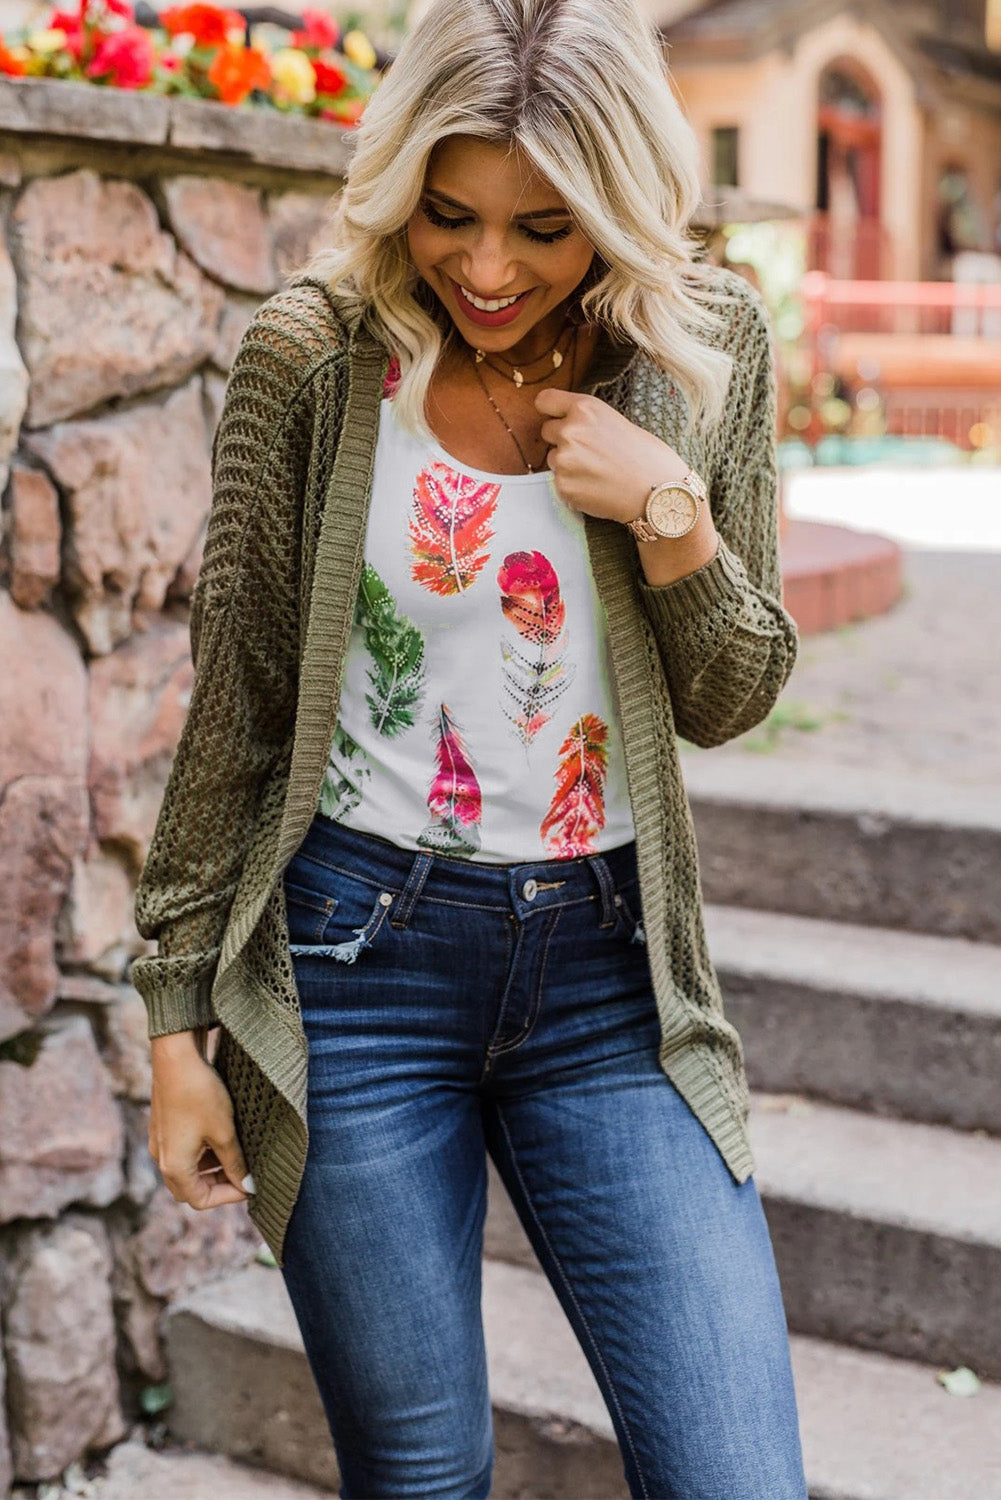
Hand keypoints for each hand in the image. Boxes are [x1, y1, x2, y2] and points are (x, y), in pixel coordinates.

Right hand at [148, 1030, 253, 1210]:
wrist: (177, 1057)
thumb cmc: (200, 1095)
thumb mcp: (224, 1133)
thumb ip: (236, 1164)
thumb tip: (248, 1186)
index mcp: (173, 1166)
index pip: (200, 1200)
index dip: (228, 1196)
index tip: (250, 1185)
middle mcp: (161, 1157)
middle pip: (190, 1188)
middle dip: (218, 1184)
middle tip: (244, 1173)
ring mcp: (160, 1141)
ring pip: (186, 1169)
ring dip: (211, 1168)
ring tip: (236, 1153)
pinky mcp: (163, 1125)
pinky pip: (182, 1150)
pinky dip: (202, 1152)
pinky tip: (221, 1136)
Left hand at [535, 386, 693, 523]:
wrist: (658, 493)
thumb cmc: (647, 457)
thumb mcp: (617, 421)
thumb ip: (587, 420)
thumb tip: (567, 423)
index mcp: (585, 408)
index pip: (544, 401)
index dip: (550, 410)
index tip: (554, 417)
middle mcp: (570, 431)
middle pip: (547, 431)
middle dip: (562, 440)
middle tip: (590, 452)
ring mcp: (564, 460)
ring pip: (553, 459)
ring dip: (568, 465)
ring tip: (598, 472)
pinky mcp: (563, 486)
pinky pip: (559, 483)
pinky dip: (573, 486)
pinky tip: (596, 487)